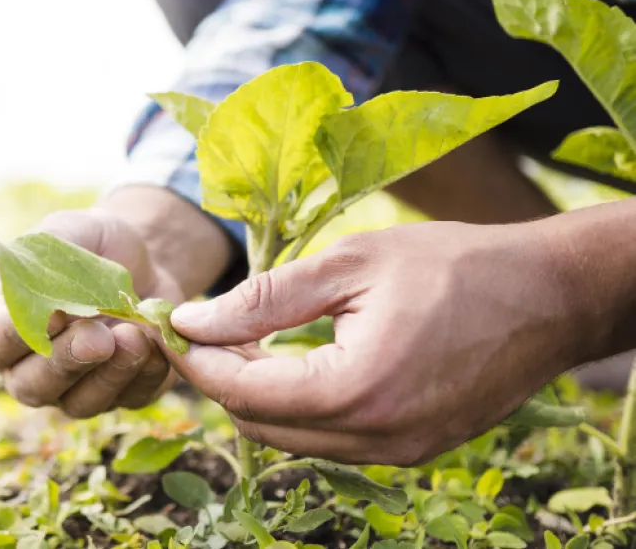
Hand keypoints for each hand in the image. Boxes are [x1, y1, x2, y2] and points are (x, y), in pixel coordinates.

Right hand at [0, 208, 181, 417]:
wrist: (144, 260)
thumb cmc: (91, 245)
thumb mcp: (67, 231)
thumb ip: (47, 259)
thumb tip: (50, 307)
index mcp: (2, 323)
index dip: (14, 335)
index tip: (50, 314)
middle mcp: (30, 366)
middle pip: (32, 386)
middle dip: (67, 362)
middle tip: (99, 336)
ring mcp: (74, 387)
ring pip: (80, 403)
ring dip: (109, 374)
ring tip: (134, 336)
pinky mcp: (122, 394)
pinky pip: (130, 398)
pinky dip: (146, 374)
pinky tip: (156, 343)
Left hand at [166, 219, 597, 465]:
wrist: (549, 296)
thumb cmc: (453, 265)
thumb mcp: (350, 265)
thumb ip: (264, 299)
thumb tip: (192, 321)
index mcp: (355, 390)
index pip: (243, 392)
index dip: (196, 359)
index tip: (170, 325)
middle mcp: (375, 438)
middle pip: (259, 425)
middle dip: (220, 379)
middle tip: (201, 329)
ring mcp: (397, 453)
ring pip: (291, 438)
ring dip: (257, 395)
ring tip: (245, 339)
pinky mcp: (412, 450)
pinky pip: (330, 439)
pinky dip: (299, 406)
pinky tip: (294, 361)